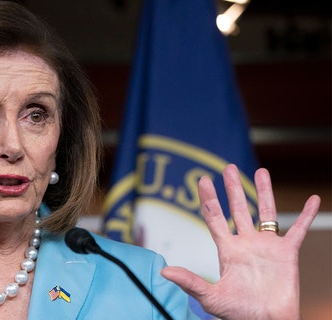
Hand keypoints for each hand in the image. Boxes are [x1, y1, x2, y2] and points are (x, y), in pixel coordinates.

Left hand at [161, 164, 319, 319]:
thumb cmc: (238, 313)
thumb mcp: (211, 297)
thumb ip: (190, 281)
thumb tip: (164, 271)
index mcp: (227, 250)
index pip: (215, 218)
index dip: (209, 199)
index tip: (203, 180)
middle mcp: (246, 244)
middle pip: (239, 209)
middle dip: (234, 188)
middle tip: (229, 167)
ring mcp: (267, 247)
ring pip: (266, 212)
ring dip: (264, 192)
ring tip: (261, 171)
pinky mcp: (288, 254)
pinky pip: (298, 230)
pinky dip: (306, 215)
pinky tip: (312, 199)